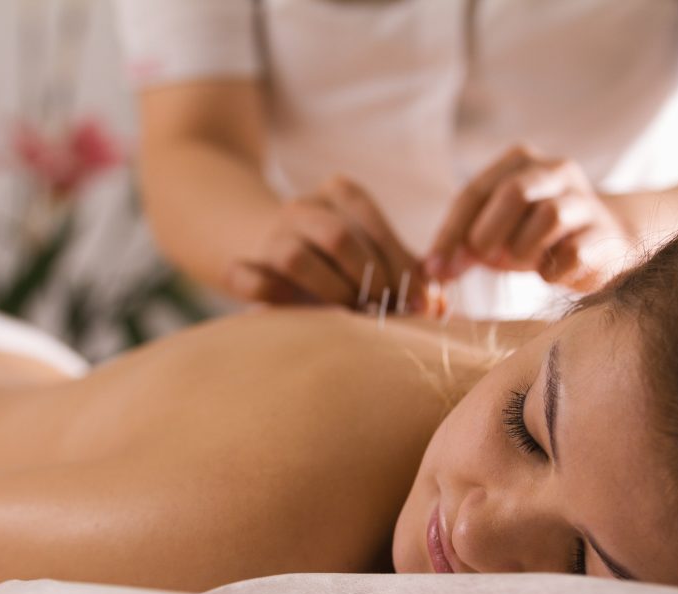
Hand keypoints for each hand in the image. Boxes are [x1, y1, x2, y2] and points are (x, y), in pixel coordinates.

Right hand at [227, 175, 427, 308]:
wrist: (265, 248)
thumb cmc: (335, 258)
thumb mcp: (371, 252)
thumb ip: (405, 271)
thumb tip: (441, 303)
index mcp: (338, 193)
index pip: (372, 225)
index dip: (400, 266)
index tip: (421, 303)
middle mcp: (301, 207)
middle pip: (338, 239)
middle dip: (368, 281)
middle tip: (385, 311)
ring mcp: (268, 235)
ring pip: (296, 258)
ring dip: (329, 292)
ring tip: (349, 315)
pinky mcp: (237, 265)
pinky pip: (249, 280)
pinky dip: (268, 295)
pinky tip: (293, 312)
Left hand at [424, 146, 634, 291]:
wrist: (600, 243)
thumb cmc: (532, 235)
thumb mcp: (492, 232)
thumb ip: (461, 246)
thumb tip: (433, 271)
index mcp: (519, 162)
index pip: (474, 192)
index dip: (450, 234)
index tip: (435, 269)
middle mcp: (556, 170)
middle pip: (514, 192)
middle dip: (488, 233)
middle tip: (485, 258)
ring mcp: (585, 200)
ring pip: (549, 216)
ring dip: (524, 249)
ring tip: (524, 259)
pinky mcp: (604, 234)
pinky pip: (573, 253)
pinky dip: (553, 270)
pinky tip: (550, 271)